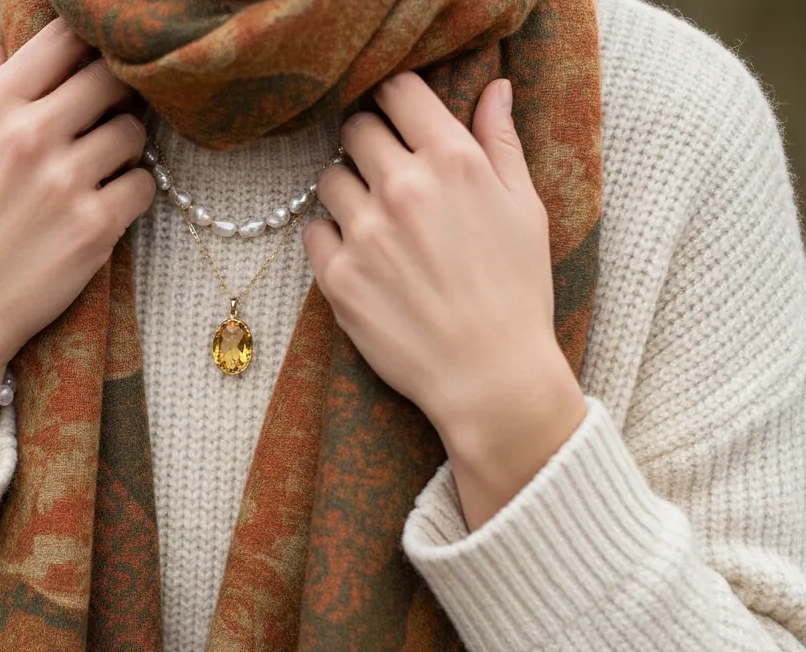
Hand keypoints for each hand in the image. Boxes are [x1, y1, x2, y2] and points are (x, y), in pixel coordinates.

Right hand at [0, 16, 154, 389]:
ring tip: (102, 169)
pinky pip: (144, 185)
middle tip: (107, 118)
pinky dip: (132, 193)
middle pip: (110, 77)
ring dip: (127, 147)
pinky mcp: (95, 227)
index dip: (89, 45)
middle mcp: (29, 136)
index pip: (64, 39)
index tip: (94, 62)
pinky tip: (107, 206)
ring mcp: (65, 182)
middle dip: (116, 94)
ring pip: (134, 131)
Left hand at [303, 72, 585, 528]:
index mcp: (453, 161)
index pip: (399, 91)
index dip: (394, 98)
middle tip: (383, 170)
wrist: (491, 375)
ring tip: (373, 219)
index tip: (397, 116)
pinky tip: (360, 256)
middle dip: (368, 142)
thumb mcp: (525, 209)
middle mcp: (404, 188)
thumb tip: (495, 88)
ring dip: (347, 189)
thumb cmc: (516, 292)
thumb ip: (501, 143)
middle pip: (356, 129)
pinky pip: (313, 232)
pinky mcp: (337, 275)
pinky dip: (331, 238)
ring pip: (328, 178)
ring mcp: (365, 232)